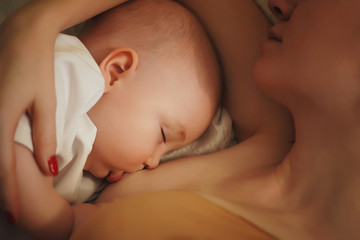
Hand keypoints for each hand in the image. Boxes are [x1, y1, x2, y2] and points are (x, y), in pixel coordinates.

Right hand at [0, 8, 57, 220]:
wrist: (23, 35)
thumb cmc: (37, 67)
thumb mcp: (46, 102)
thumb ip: (46, 136)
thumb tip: (49, 167)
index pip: (3, 167)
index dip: (10, 193)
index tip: (16, 214)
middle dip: (2, 188)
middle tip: (12, 211)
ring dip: (0, 173)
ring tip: (10, 195)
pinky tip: (6, 163)